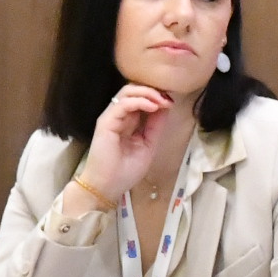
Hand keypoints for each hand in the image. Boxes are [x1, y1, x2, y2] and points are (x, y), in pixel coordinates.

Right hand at [79, 83, 177, 201]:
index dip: (157, 96)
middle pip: (133, 90)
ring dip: (148, 93)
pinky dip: (139, 101)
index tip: (172, 102)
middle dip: (153, 91)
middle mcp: (118, 116)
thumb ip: (155, 126)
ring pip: (127, 92)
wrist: (108, 186)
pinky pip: (122, 104)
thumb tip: (165, 107)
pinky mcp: (105, 122)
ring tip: (162, 101)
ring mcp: (111, 118)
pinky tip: (153, 107)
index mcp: (128, 121)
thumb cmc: (125, 170)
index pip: (140, 99)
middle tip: (168, 99)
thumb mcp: (148, 144)